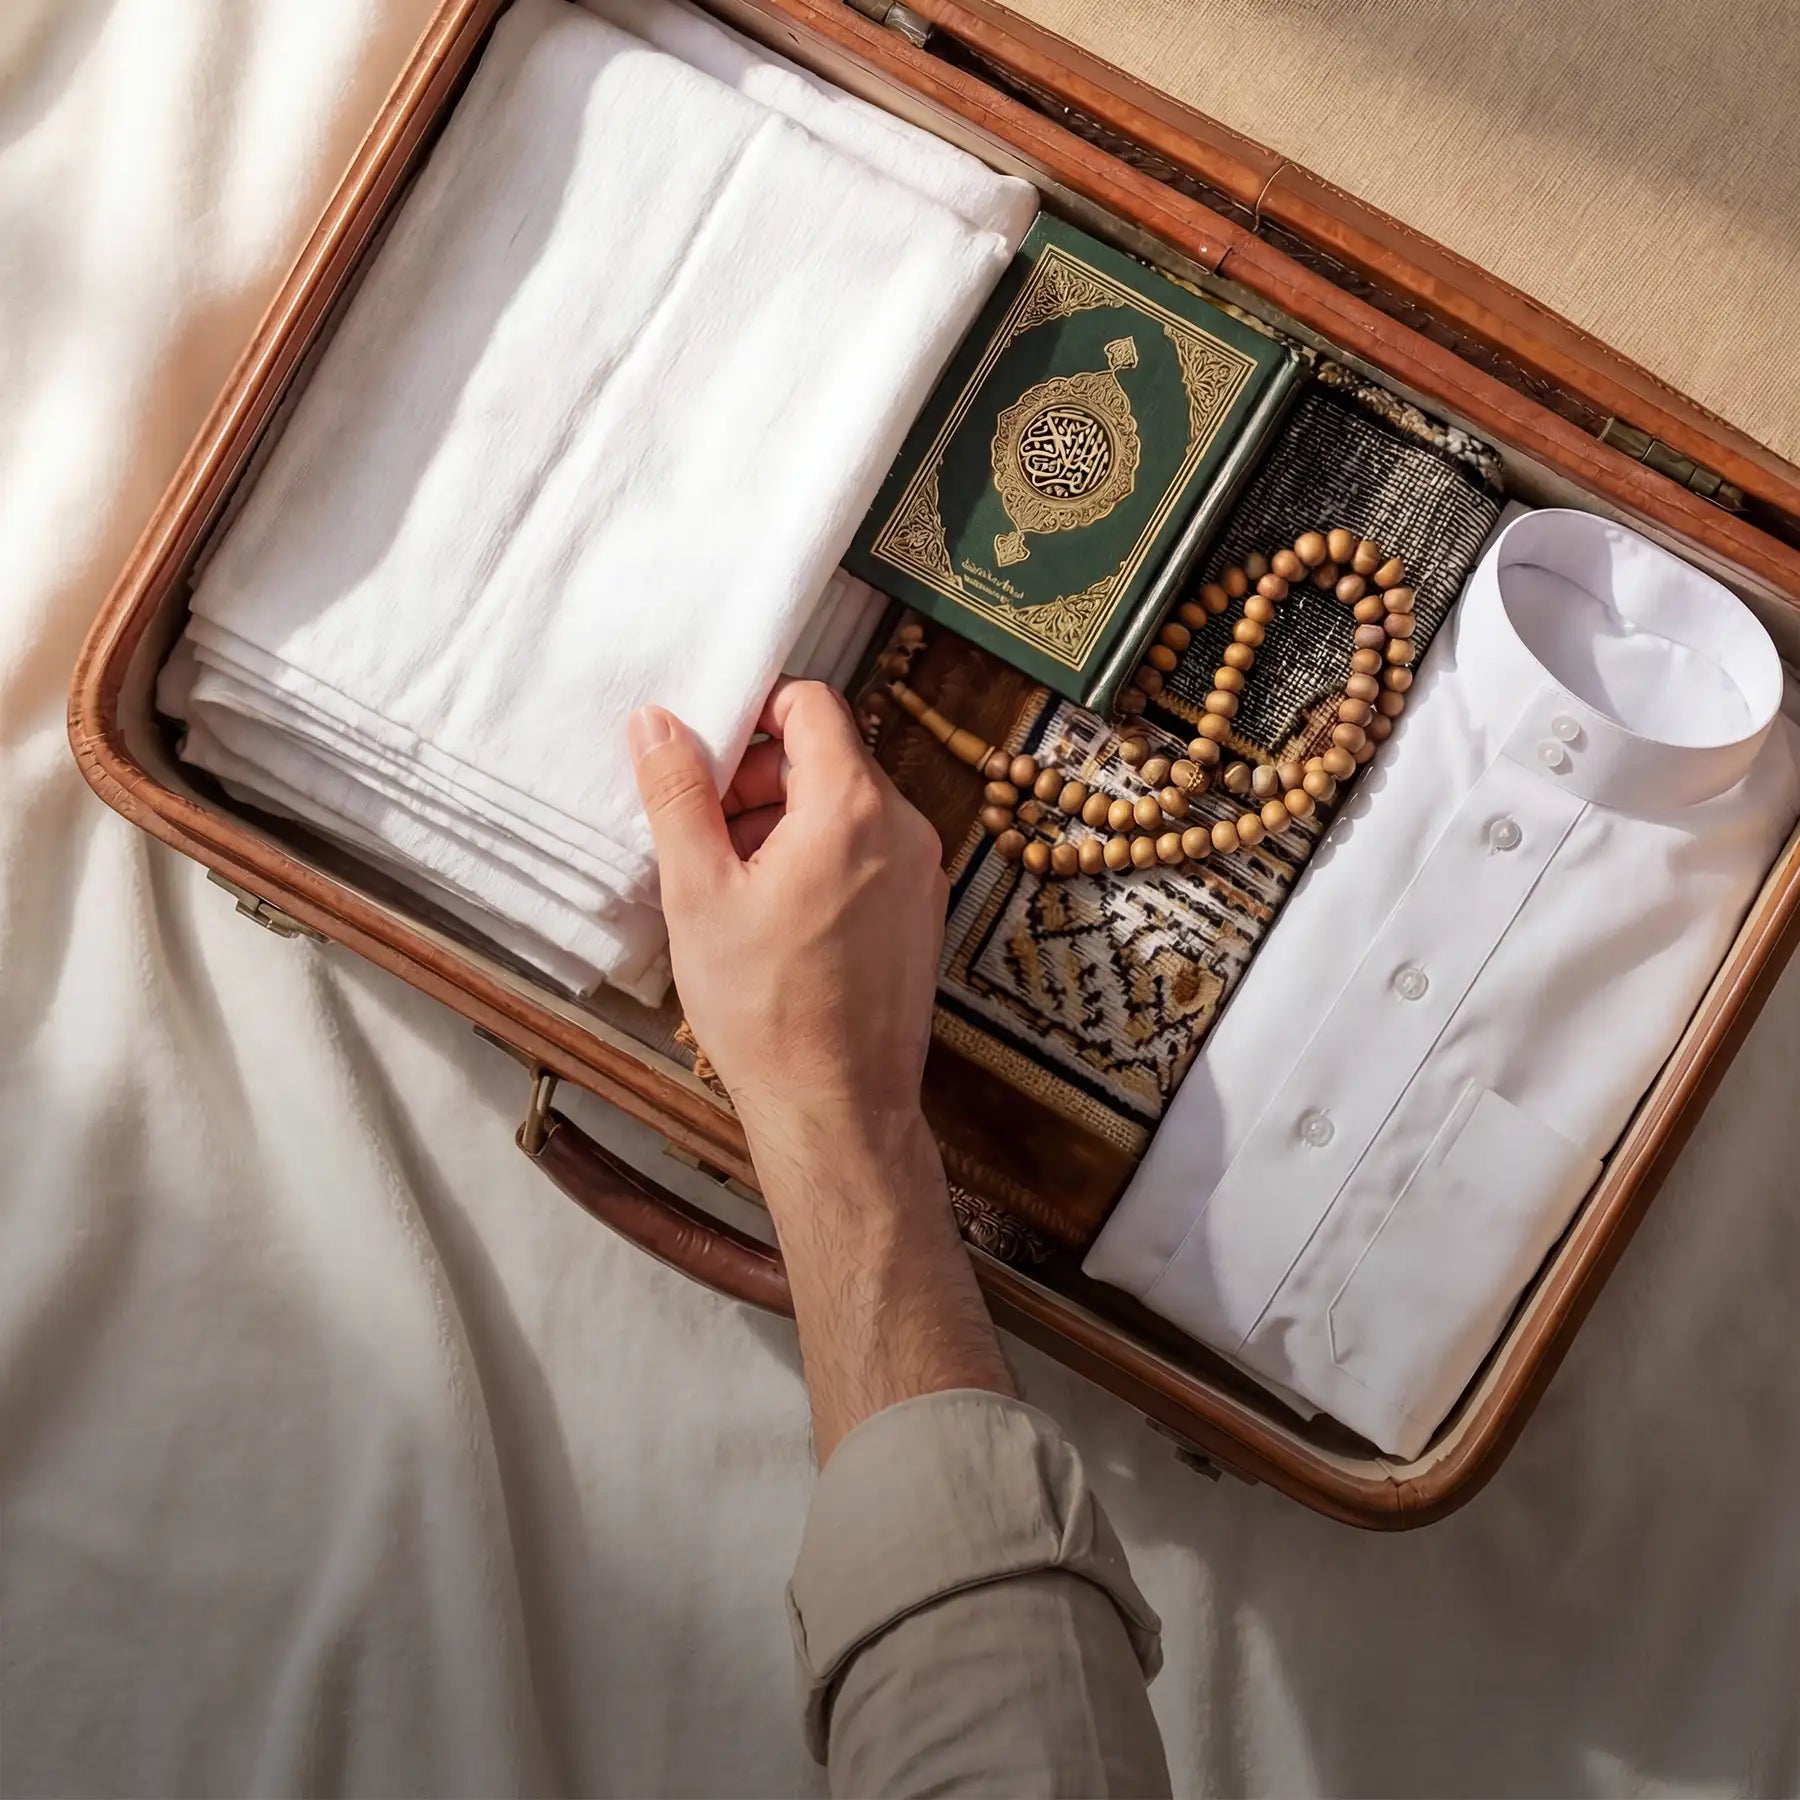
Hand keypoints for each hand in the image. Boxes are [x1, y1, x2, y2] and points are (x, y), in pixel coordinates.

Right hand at [628, 679, 948, 1151]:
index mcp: (853, 807)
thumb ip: (679, 795)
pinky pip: (866, 854)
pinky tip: (769, 912)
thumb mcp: (699, 893)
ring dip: (783, 821)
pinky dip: (817, 858)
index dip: (754, 712)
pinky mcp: (921, 914)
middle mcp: (904, 828)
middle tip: (700, 827)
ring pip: (846, 808)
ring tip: (727, 880)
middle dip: (758, 778)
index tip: (706, 749)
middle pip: (828, 756)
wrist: (837, 1108)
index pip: (813, 703)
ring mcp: (921, 873)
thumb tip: (657, 723)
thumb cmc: (767, 1009)